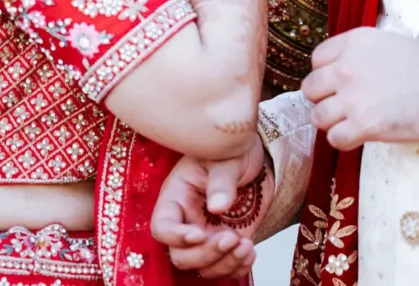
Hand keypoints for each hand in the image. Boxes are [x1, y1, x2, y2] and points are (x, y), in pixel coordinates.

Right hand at [151, 141, 270, 277]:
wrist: (256, 158)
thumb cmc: (233, 150)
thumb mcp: (227, 156)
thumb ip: (221, 180)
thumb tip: (218, 206)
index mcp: (176, 197)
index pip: (162, 226)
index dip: (175, 237)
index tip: (199, 234)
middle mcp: (187, 221)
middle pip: (180, 256)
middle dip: (205, 254)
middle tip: (230, 238)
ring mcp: (207, 235)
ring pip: (203, 267)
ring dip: (224, 264)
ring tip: (246, 246)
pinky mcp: (227, 244)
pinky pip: (225, 269)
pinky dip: (238, 268)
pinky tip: (250, 251)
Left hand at [302, 27, 418, 150]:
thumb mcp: (388, 44)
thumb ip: (361, 56)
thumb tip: (344, 73)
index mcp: (353, 42)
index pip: (316, 60)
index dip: (326, 75)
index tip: (340, 84)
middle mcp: (346, 67)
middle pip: (310, 89)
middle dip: (324, 99)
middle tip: (344, 106)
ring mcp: (352, 97)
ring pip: (317, 116)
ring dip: (332, 122)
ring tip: (353, 123)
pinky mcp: (363, 125)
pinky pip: (334, 139)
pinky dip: (344, 140)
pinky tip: (361, 136)